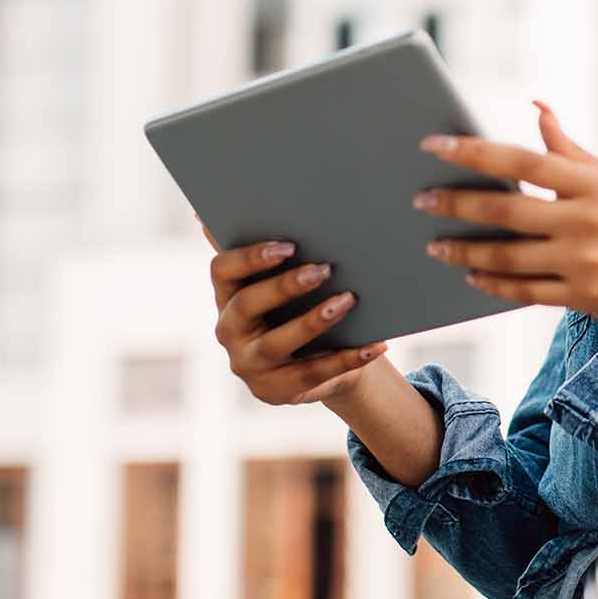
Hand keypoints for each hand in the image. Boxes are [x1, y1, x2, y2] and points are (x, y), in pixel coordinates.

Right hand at [202, 222, 390, 405]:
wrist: (313, 362)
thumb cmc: (296, 306)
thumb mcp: (282, 279)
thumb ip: (268, 249)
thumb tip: (221, 207)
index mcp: (227, 294)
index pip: (222, 271)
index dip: (250, 258)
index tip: (288, 246)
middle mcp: (229, 330)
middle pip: (246, 306)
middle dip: (284, 287)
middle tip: (324, 270)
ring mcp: (249, 364)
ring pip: (276, 344)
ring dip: (312, 322)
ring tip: (348, 302)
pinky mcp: (276, 391)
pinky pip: (312, 375)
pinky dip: (347, 359)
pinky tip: (376, 344)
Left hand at [410, 99, 597, 339]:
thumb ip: (572, 151)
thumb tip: (538, 110)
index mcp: (593, 183)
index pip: (522, 161)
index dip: (474, 153)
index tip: (435, 145)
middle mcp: (587, 220)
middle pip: (506, 211)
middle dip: (456, 204)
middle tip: (420, 199)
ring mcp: (585, 261)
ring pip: (508, 257)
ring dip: (465, 250)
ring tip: (435, 244)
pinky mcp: (584, 297)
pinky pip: (526, 291)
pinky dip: (494, 283)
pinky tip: (471, 275)